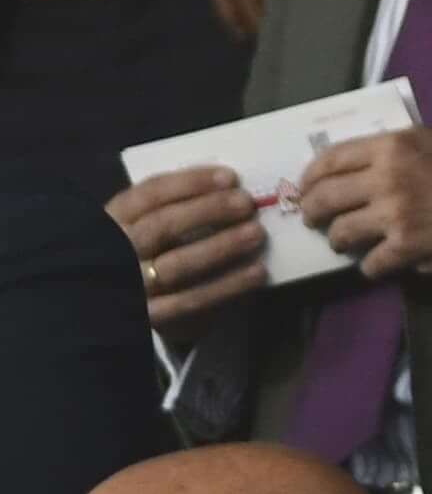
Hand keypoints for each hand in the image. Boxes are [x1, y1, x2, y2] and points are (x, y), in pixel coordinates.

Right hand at [108, 163, 266, 339]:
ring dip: (221, 247)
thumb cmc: (140, 250)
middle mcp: (118, 251)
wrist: (118, 298)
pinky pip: (189, 302)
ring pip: (176, 265)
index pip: (148, 195)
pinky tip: (257, 273)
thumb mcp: (139, 223)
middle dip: (208, 211)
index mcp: (112, 221)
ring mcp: (132, 285)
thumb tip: (226, 185)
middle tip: (247, 203)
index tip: (230, 177)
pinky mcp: (150, 316)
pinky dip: (226, 287)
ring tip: (257, 234)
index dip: (190, 183)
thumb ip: (170, 205)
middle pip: (162, 226)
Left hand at [289, 130, 431, 283]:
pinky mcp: (407, 248)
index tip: (306, 188)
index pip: (330, 159)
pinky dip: (371, 265)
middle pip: (323, 198)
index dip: (310, 176)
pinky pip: (370, 263)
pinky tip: (380, 262)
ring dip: (339, 240)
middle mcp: (387, 179)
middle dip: (312, 211)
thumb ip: (401, 146)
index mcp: (393, 147)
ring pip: (340, 233)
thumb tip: (366, 159)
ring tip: (346, 242)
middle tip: (314, 219)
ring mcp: (395, 216)